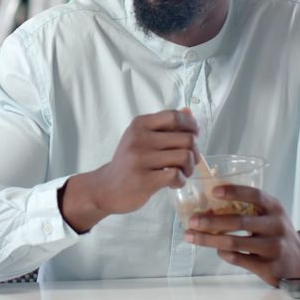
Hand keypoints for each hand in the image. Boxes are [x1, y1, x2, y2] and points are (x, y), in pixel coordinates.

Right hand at [61, 108, 197, 232]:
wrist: (105, 188)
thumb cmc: (128, 162)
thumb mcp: (141, 138)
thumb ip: (164, 126)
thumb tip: (188, 111)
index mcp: (140, 124)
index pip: (175, 116)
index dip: (191, 125)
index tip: (194, 136)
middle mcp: (139, 138)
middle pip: (186, 138)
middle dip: (194, 152)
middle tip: (189, 161)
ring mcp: (140, 159)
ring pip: (184, 156)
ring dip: (189, 167)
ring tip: (182, 172)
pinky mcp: (144, 180)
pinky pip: (175, 175)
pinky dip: (180, 180)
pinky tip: (173, 183)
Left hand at [183, 184, 299, 286]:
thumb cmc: (276, 233)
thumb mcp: (269, 215)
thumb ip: (247, 210)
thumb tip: (208, 207)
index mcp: (275, 208)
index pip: (255, 195)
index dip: (234, 191)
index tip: (214, 191)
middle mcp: (276, 226)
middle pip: (239, 221)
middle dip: (211, 221)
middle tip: (192, 220)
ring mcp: (274, 248)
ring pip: (235, 242)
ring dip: (209, 239)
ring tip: (192, 236)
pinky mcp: (270, 267)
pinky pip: (239, 259)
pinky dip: (224, 254)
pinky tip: (217, 250)